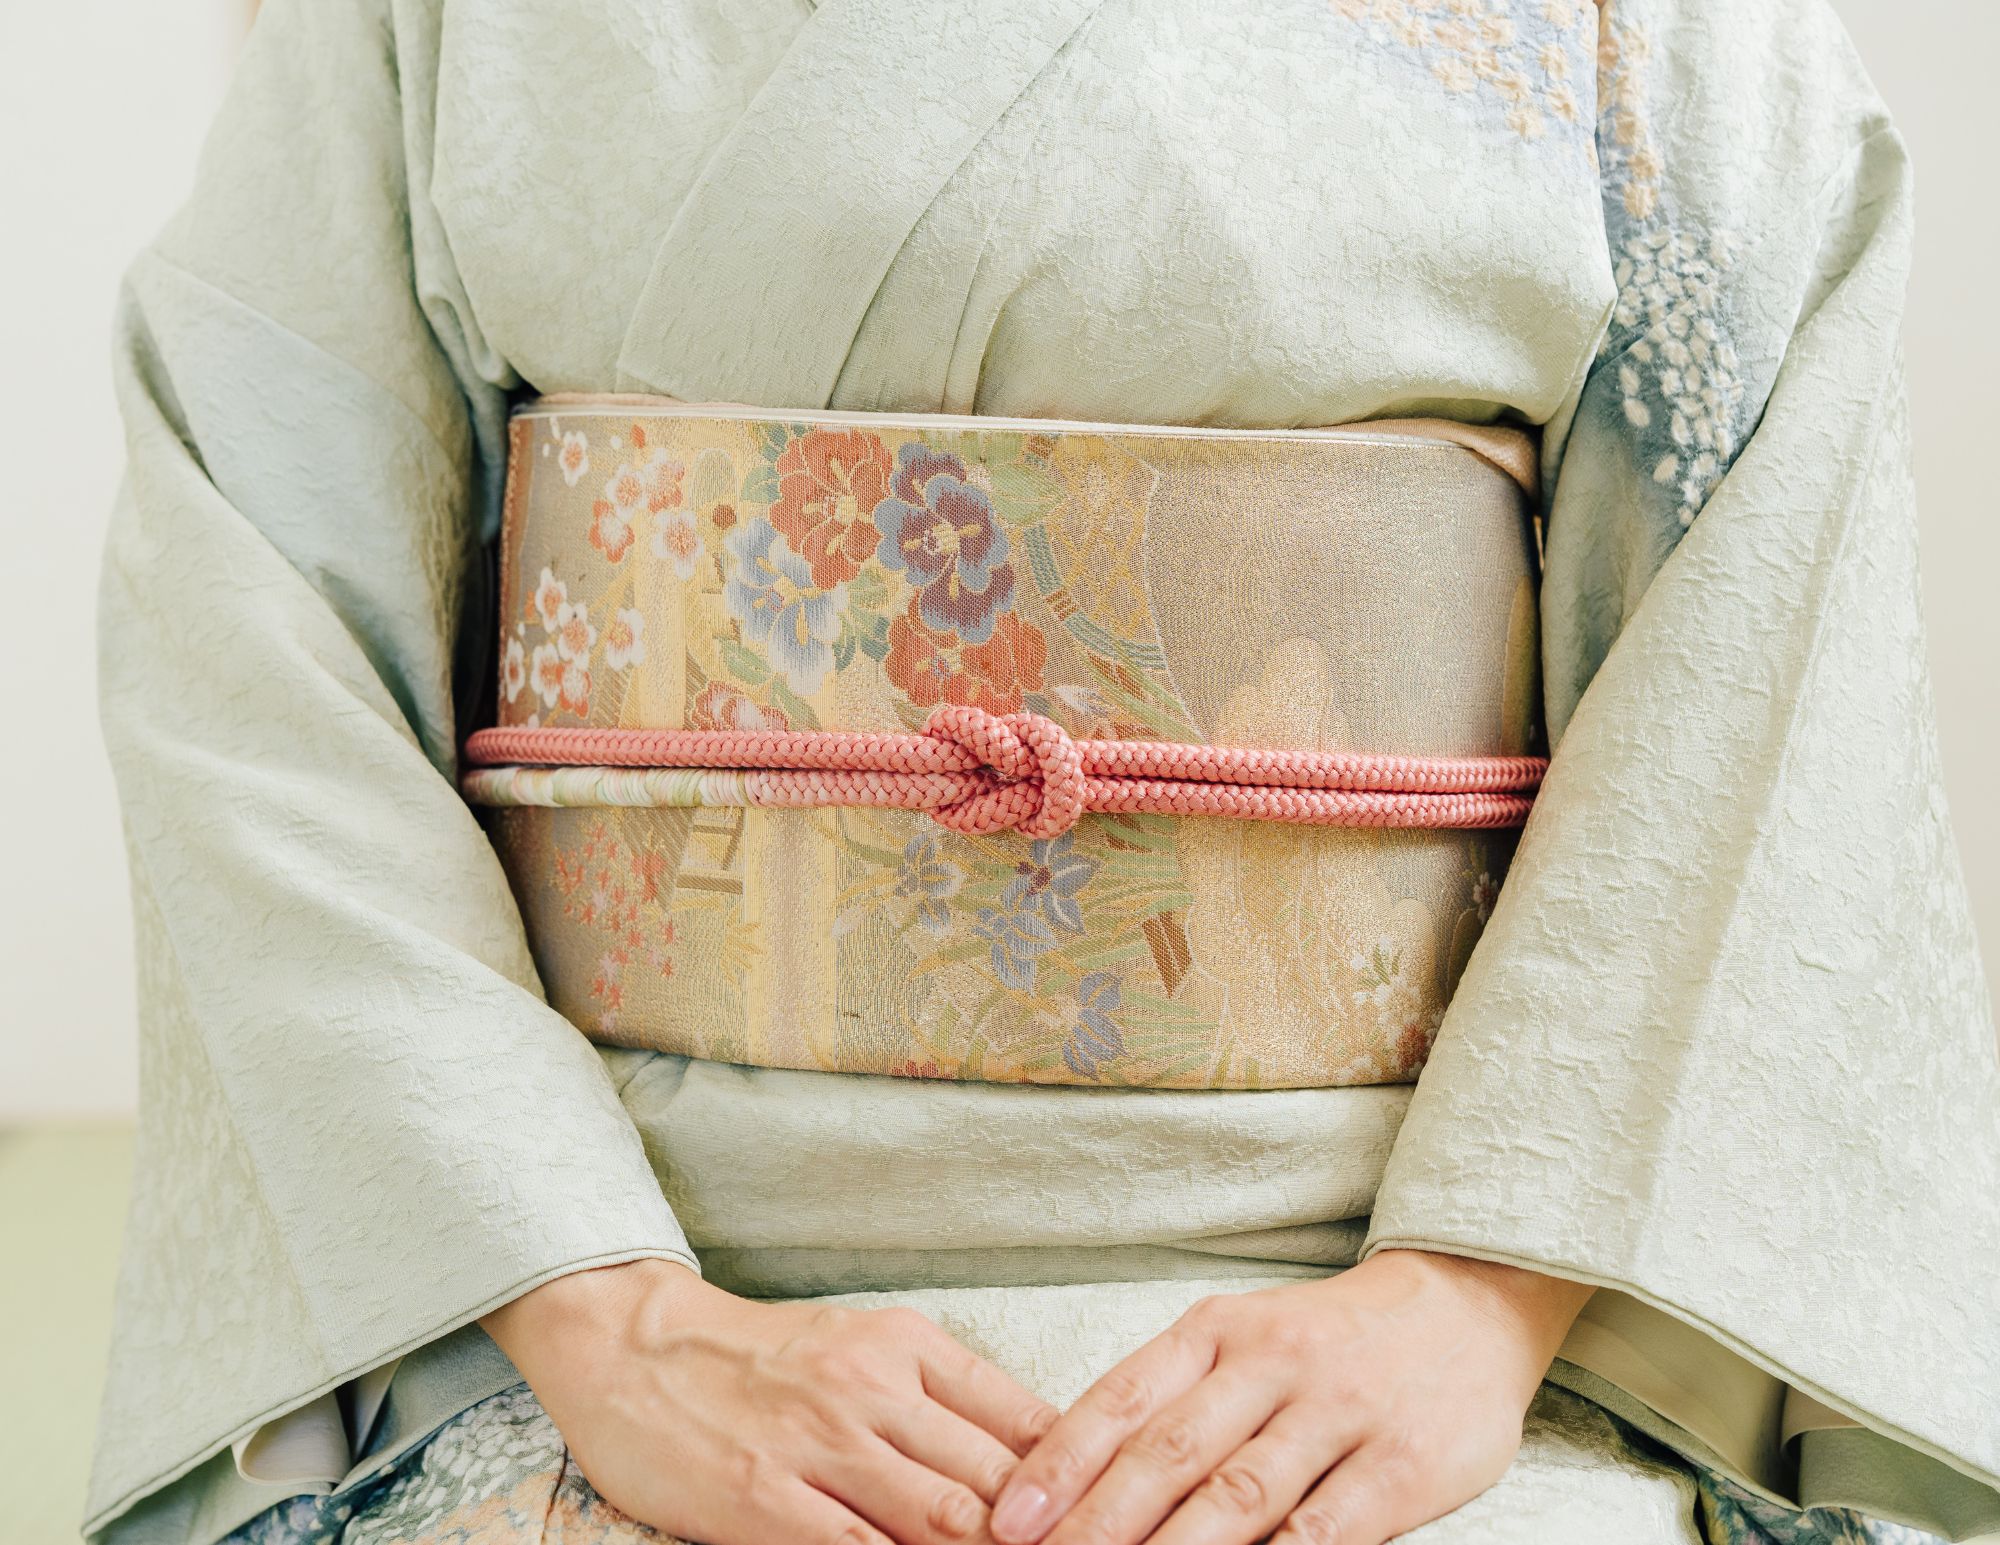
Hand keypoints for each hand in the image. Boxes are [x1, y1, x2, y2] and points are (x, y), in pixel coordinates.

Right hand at [482, 1258, 1059, 1544]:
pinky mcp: (765, 1500)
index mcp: (909, 1345)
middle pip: (997, 1482)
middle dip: (1049, 1532)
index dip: (1079, 1481)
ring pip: (941, 1522)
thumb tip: (1038, 1452)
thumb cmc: (758, 1356)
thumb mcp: (864, 1346)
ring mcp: (821, 1446)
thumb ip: (942, 1398)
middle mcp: (876, 1389)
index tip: (1115, 1515)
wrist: (634, 1343)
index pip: (1025, 1421)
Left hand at [987, 1250, 1593, 1544]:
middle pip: (1169, 1452)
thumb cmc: (1330, 1337)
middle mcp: (1272, 1362)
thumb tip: (1074, 1479)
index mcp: (1218, 1328)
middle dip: (1098, 1520)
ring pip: (1240, 1492)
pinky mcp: (1401, 1464)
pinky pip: (1329, 1527)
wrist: (1466, 1304)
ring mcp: (1339, 1411)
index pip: (1123, 1399)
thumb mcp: (1243, 1338)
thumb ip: (1172, 1400)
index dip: (1061, 1463)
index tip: (1009, 1519)